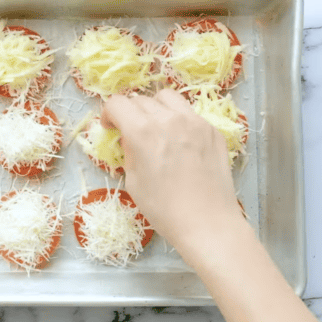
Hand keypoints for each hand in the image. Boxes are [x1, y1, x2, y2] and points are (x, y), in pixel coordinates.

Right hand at [101, 88, 244, 252]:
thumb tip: (130, 137)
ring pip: (168, 98)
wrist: (208, 223)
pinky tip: (181, 141)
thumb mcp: (133, 182)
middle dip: (131, 113)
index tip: (111, 127)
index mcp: (142, 131)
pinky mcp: (212, 130)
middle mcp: (168, 118)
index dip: (109, 113)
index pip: (118, 103)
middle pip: (141, 99)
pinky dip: (179, 119)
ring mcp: (195, 121)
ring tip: (157, 128)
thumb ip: (129, 152)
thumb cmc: (164, 209)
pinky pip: (190, 113)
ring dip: (156, 108)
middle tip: (132, 132)